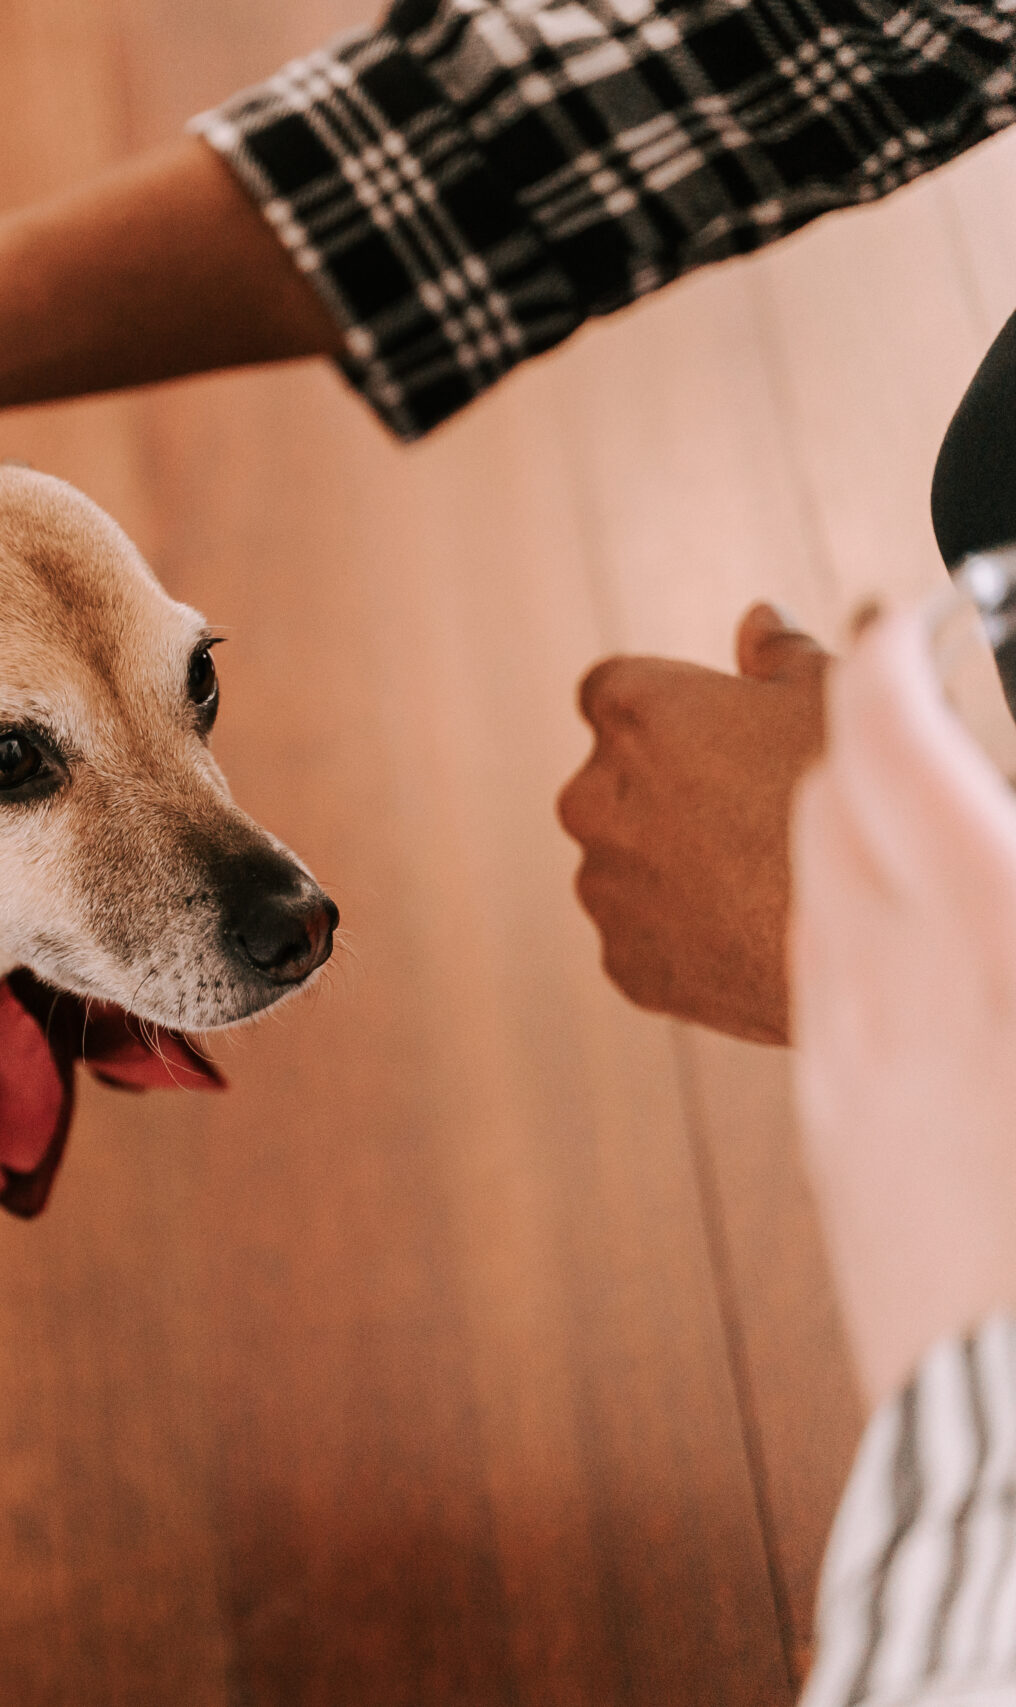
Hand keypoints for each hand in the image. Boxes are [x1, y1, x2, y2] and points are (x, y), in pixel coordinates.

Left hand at [557, 603, 830, 1043]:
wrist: (875, 938)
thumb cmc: (862, 801)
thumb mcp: (840, 699)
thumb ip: (783, 653)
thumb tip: (758, 623)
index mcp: (634, 710)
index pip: (612, 689)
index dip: (665, 709)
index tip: (711, 732)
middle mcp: (591, 793)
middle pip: (613, 779)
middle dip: (666, 788)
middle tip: (751, 809)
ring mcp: (602, 884)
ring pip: (628, 861)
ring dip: (673, 862)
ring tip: (761, 876)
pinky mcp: (623, 959)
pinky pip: (647, 936)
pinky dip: (686, 933)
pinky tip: (750, 931)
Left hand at [791, 599, 1015, 1402]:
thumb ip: (988, 855)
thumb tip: (940, 780)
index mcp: (981, 924)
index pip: (880, 736)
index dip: (887, 656)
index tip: (907, 615)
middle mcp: (883, 973)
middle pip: (825, 796)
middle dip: (862, 727)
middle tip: (915, 698)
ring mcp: (843, 1047)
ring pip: (805, 881)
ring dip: (839, 816)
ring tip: (912, 802)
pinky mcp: (830, 1113)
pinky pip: (806, 972)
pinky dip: (834, 914)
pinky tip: (901, 934)